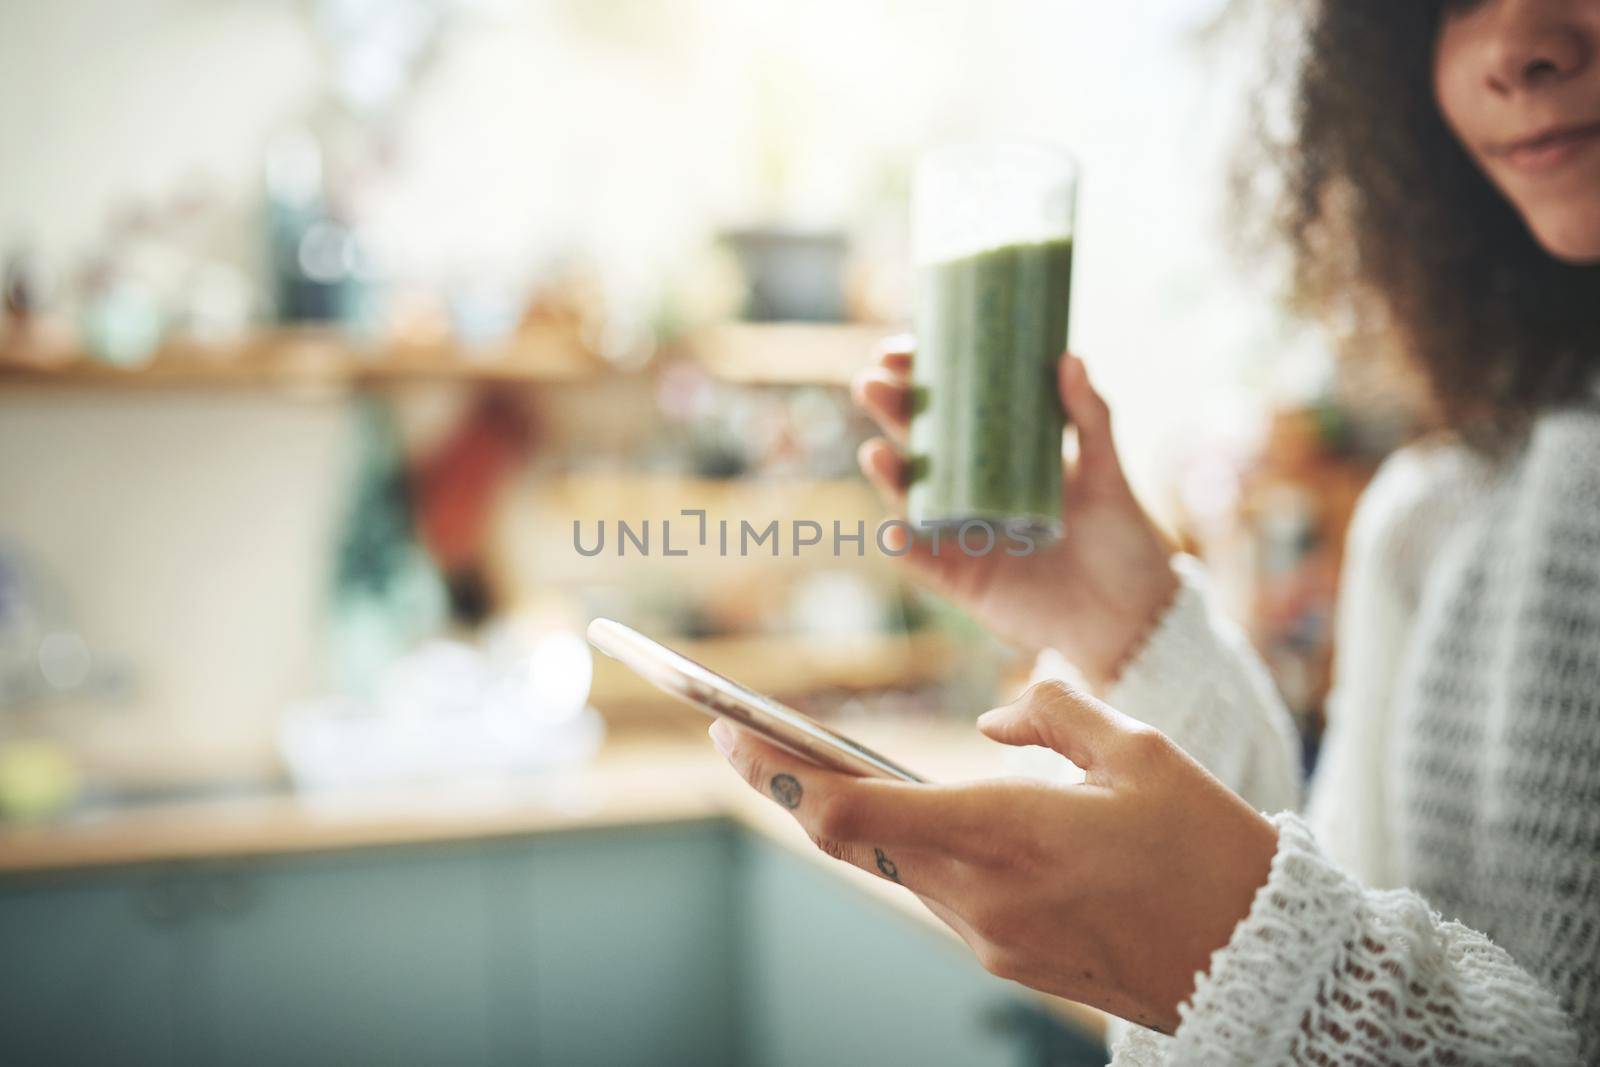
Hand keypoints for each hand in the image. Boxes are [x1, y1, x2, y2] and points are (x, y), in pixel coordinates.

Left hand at [709, 680, 1277, 1034]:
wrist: (1265, 968)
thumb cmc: (1210, 852)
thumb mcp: (1141, 752)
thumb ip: (1055, 714)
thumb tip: (994, 719)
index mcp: (1002, 835)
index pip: (847, 812)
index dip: (776, 771)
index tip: (729, 729)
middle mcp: (979, 897)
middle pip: (847, 841)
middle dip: (788, 785)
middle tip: (744, 735)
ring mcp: (991, 938)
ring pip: (892, 865)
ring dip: (851, 818)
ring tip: (820, 765)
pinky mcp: (1012, 958)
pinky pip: (940, 892)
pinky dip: (913, 847)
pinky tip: (923, 816)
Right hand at [855, 339, 1178, 688]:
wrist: (1130, 616)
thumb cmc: (1121, 541)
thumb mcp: (1107, 473)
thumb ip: (1090, 419)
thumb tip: (1069, 357)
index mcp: (1001, 453)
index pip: (949, 406)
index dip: (918, 378)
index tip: (897, 351)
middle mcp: (971, 488)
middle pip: (918, 442)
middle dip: (889, 412)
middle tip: (872, 385)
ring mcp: (961, 532)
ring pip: (909, 497)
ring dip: (886, 473)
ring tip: (878, 452)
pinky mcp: (960, 579)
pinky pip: (921, 561)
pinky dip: (904, 546)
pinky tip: (894, 529)